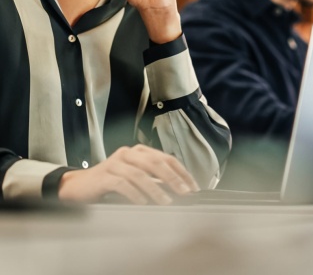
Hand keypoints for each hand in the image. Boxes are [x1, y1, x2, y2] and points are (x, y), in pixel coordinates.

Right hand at [58, 145, 198, 204]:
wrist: (78, 186)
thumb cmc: (110, 183)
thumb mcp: (134, 178)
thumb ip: (153, 180)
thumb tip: (178, 190)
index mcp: (139, 151)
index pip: (166, 158)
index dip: (181, 171)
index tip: (193, 186)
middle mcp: (128, 153)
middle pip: (155, 163)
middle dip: (172, 178)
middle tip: (184, 192)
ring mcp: (115, 163)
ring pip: (140, 174)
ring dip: (155, 189)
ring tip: (166, 202)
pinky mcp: (104, 176)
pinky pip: (122, 184)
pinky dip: (135, 194)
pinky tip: (142, 203)